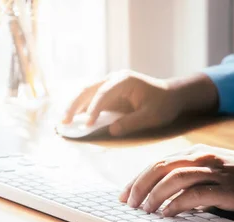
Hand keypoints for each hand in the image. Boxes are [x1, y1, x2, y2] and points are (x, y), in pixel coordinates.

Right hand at [62, 70, 218, 136]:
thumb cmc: (163, 105)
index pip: (103, 93)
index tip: (88, 124)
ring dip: (73, 106)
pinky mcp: (108, 93)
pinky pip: (90, 99)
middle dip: (74, 105)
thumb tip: (111, 130)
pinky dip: (80, 108)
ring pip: (85, 92)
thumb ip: (132, 122)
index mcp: (124, 80)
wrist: (170, 95)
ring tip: (62, 122)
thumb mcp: (151, 116)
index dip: (94, 108)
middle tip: (64, 122)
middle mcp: (114, 78)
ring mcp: (109, 84)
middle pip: (88, 89)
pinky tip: (73, 120)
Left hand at [119, 145, 233, 215]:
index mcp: (195, 153)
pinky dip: (177, 204)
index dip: (137, 180)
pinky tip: (167, 214)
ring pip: (174, 179)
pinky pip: (195, 194)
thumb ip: (188, 179)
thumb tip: (160, 198)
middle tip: (128, 205)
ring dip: (154, 196)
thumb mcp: (211, 172)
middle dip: (140, 187)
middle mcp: (202, 158)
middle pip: (160, 168)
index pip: (157, 164)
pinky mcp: (227, 188)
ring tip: (144, 211)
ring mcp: (215, 171)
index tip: (124, 196)